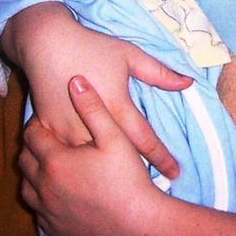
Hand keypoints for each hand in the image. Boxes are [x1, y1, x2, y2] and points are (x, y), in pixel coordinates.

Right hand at [1, 3, 192, 177]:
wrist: (46, 43)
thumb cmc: (93, 47)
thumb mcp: (130, 55)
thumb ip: (160, 73)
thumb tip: (189, 83)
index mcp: (117, 105)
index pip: (144, 139)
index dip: (162, 158)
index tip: (175, 174)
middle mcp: (92, 123)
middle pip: (118, 156)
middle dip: (136, 173)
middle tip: (155, 190)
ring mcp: (67, 131)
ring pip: (89, 161)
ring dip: (106, 174)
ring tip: (125, 192)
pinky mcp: (47, 131)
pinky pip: (64, 156)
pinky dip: (78, 166)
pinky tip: (88, 180)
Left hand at [19, 75, 158, 235]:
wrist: (137, 222)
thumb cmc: (127, 176)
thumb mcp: (115, 136)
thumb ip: (93, 107)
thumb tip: (76, 80)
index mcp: (54, 160)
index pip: (32, 135)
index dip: (39, 123)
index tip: (50, 117)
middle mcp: (42, 186)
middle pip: (25, 159)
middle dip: (34, 145)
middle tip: (51, 136)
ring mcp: (46, 210)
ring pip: (26, 186)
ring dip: (34, 171)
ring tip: (53, 162)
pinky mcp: (54, 228)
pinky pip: (36, 209)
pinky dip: (41, 196)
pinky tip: (58, 189)